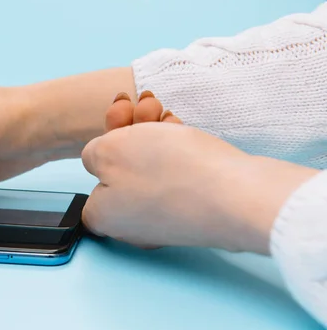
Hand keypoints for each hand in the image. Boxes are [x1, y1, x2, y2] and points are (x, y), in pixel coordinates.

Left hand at [81, 121, 317, 253]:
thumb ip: (93, 154)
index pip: (91, 184)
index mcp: (105, 217)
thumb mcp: (109, 150)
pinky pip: (178, 175)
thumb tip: (99, 161)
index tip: (115, 119)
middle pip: (123, 169)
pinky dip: (177, 148)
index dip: (101, 148)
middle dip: (131, 129)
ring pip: (151, 167)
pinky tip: (179, 126)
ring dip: (154, 132)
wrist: (238, 195)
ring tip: (162, 109)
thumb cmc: (168, 172)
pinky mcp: (196, 211)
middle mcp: (133, 225)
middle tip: (139, 104)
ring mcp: (167, 220)